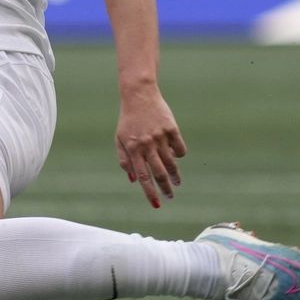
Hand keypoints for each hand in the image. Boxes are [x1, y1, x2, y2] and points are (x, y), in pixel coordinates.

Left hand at [115, 84, 185, 209]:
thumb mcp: (120, 139)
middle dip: (166, 188)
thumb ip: (124, 161)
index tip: (157, 204)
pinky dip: (179, 155)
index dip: (150, 192)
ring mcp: (160, 137)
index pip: (143, 177)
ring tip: (177, 182)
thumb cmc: (128, 120)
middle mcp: (147, 145)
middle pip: (159, 173)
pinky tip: (176, 157)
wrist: (139, 95)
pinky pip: (180, 149)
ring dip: (175, 175)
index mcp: (133, 149)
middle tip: (170, 196)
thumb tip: (134, 181)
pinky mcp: (171, 129)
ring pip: (171, 163)